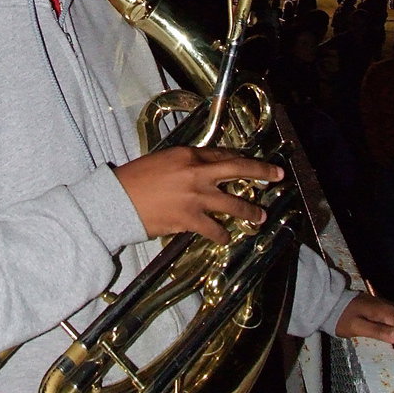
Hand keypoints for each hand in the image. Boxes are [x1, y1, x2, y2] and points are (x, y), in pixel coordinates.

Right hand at [114, 147, 283, 243]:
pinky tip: (225, 238)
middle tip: (277, 175)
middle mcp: (196, 173)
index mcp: (188, 155)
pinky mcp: (189, 219)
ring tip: (259, 217)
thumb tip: (201, 173)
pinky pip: (214, 229)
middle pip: (237, 169)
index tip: (251, 164)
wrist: (117, 200)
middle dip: (261, 172)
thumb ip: (184, 165)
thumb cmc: (134, 180)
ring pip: (233, 203)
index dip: (239, 160)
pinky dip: (222, 234)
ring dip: (249, 211)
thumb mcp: (161, 161)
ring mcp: (195, 197)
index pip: (221, 154)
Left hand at [335, 292, 393, 363]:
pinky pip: (393, 326)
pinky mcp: (383, 311)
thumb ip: (380, 331)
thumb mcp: (358, 327)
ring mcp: (388, 308)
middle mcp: (392, 308)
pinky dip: (392, 338)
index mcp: (388, 312)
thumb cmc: (343, 317)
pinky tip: (388, 348)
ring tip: (393, 360)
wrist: (331, 302)